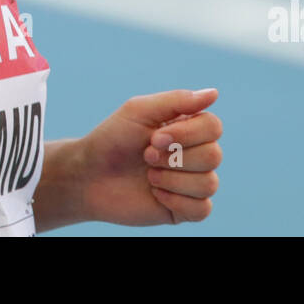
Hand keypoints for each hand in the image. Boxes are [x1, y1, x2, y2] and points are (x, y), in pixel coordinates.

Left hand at [76, 88, 221, 225]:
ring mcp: (190, 183)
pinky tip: (155, 194)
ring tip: (149, 176)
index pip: (213, 127)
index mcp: (187, 128)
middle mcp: (194, 154)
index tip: (154, 137)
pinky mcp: (183, 210)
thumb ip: (178, 100)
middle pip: (213, 155)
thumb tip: (214, 93)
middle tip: (146, 156)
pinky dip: (176, 201)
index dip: (187, 134)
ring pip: (209, 183)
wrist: (88, 176)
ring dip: (173, 179)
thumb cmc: (112, 139)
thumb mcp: (139, 111)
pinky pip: (202, 209)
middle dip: (175, 158)